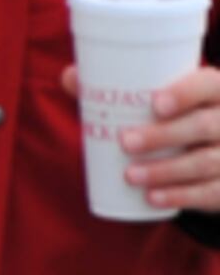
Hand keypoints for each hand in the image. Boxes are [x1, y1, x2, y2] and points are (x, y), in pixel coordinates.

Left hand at [113, 61, 219, 210]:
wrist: (214, 152)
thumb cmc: (177, 118)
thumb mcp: (159, 101)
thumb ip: (118, 88)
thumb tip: (70, 76)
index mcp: (215, 91)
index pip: (209, 84)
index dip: (186, 93)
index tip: (155, 104)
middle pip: (204, 125)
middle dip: (164, 135)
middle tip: (125, 142)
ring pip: (206, 162)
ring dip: (166, 171)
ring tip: (130, 175)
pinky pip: (210, 192)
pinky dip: (180, 196)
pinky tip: (152, 198)